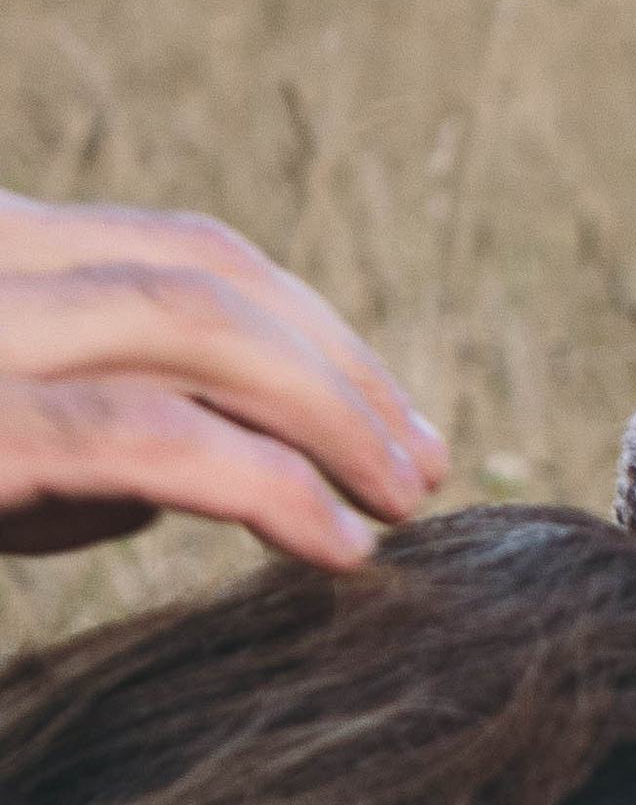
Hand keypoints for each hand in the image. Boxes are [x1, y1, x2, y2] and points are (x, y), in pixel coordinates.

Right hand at [0, 194, 444, 565]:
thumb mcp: (5, 451)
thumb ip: (93, 427)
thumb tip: (212, 461)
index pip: (184, 261)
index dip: (313, 334)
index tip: (393, 421)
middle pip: (206, 281)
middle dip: (340, 373)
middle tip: (425, 465)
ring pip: (194, 327)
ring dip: (329, 416)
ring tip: (400, 501)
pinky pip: (149, 432)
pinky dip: (270, 484)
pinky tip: (338, 544)